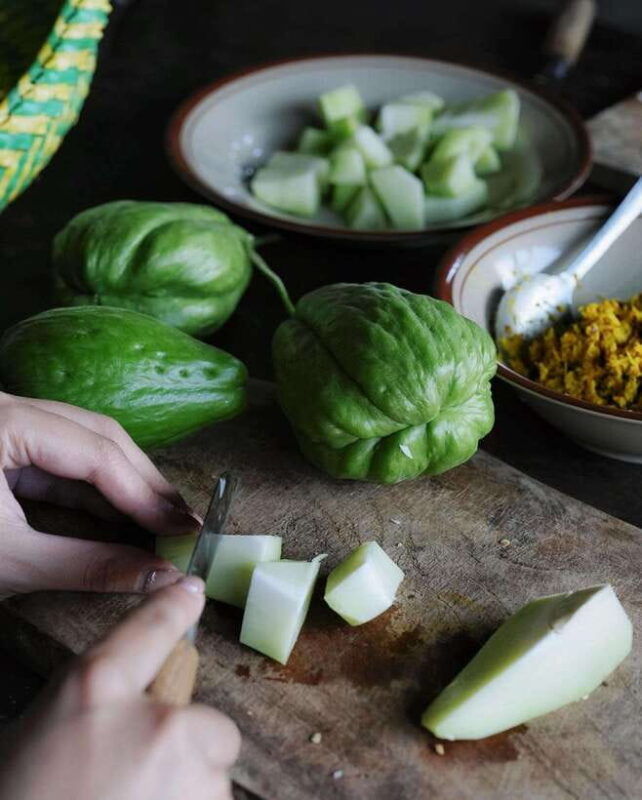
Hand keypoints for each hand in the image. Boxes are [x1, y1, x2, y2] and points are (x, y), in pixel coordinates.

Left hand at [0, 392, 198, 594]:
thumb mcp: (11, 561)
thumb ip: (86, 565)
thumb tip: (160, 574)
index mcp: (4, 422)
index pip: (96, 452)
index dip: (144, 495)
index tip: (182, 528)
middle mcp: (11, 408)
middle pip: (99, 436)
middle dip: (144, 482)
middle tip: (181, 521)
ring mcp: (9, 424)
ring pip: (85, 444)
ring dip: (125, 484)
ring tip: (161, 519)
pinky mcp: (5, 445)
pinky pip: (61, 460)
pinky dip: (93, 490)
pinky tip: (123, 515)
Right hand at [0, 578, 239, 799]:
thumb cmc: (20, 798)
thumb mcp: (33, 741)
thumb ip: (89, 712)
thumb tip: (133, 707)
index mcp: (94, 689)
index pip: (149, 628)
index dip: (173, 608)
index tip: (192, 591)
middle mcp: (153, 720)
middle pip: (209, 724)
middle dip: (187, 755)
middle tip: (136, 786)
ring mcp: (185, 773)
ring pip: (214, 778)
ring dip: (187, 796)